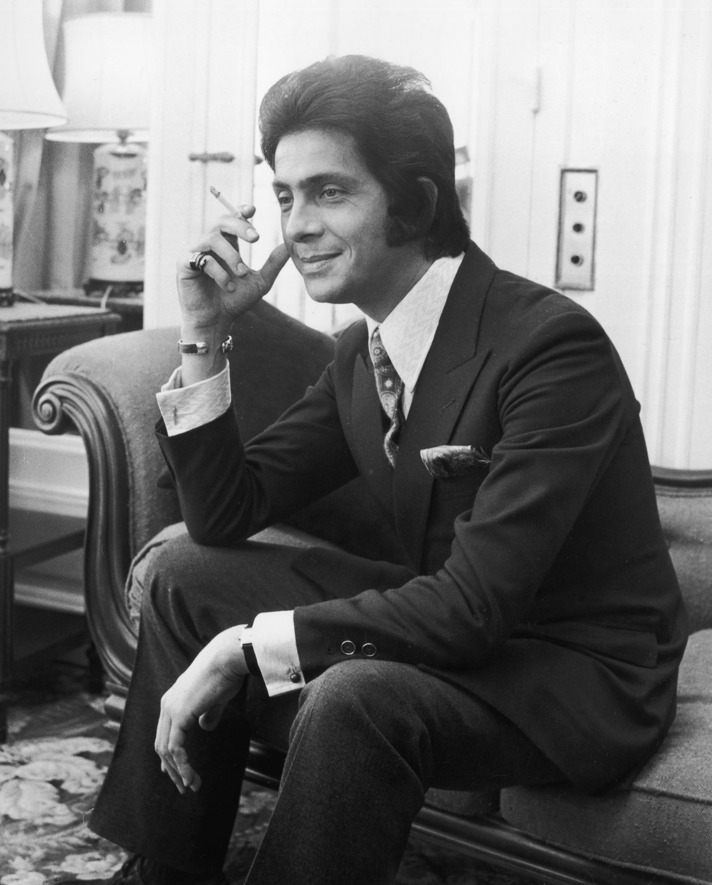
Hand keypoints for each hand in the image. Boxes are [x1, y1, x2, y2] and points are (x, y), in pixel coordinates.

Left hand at [154, 625, 248, 793]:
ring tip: (191, 786)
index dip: (170, 756)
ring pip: (166, 749)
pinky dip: (182, 765)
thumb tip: (205, 727)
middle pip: (162, 744)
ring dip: (178, 771)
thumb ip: (208, 713)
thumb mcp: (215, 698)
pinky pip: (175, 747)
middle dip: (173, 769)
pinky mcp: (179, 714)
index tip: (178, 774)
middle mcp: (167, 705)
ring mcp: (171, 709)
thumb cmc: (226, 673)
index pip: (165, 733)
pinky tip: (191, 776)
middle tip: (185, 786)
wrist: (229, 657)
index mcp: (173, 699)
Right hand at [177, 205, 288, 334]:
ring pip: (212, 238)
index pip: (232, 220)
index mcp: (226, 245)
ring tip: (241, 274)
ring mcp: (195, 253)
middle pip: (221, 221)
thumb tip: (287, 246)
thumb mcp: (260, 282)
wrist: (217, 322)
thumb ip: (273, 264)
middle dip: (239, 226)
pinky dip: (219, 272)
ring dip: (231, 255)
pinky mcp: (184, 265)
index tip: (253, 210)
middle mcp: (210, 245)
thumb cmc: (235, 302)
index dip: (240, 212)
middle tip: (256, 238)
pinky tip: (228, 286)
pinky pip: (202, 259)